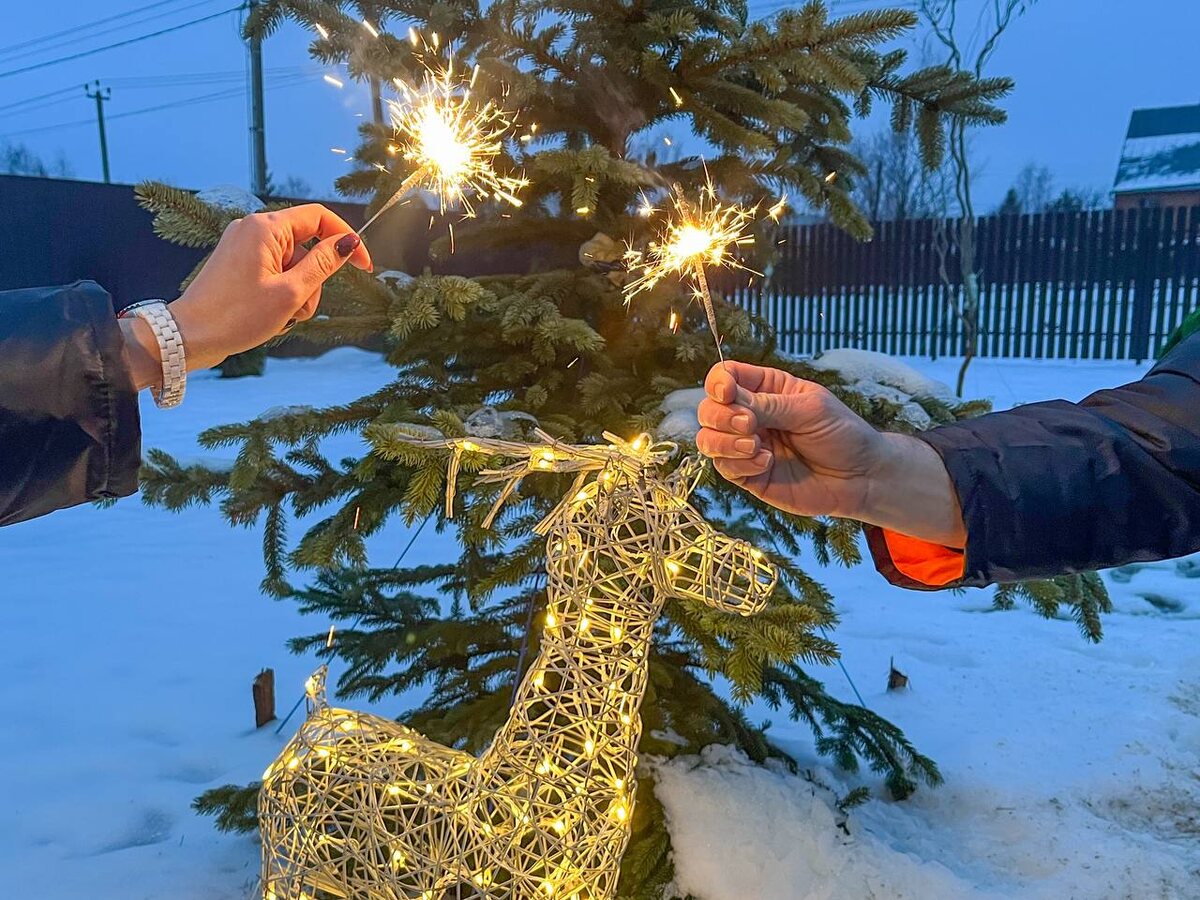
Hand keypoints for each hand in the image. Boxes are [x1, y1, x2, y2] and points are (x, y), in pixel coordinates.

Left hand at [121, 204, 372, 377]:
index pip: (320, 218)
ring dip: (298, 291)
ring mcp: (243, 245)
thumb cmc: (237, 316)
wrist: (189, 337)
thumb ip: (322, 264)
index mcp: (266, 227)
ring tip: (282, 315)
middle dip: (313, 279)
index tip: (363, 267)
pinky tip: (270, 313)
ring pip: (292, 263)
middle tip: (299, 307)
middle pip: (306, 245)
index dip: (346, 239)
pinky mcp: (237, 263)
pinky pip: (274, 271)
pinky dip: (281, 292)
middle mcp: (253, 228)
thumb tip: (347, 242)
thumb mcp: (290, 292)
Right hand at [696, 361, 886, 518]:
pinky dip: (740, 464)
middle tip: (750, 425)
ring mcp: (746, 447)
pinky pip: (725, 468)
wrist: (861, 477)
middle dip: (721, 416)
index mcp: (765, 389)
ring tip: (756, 447)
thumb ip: (769, 406)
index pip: (725, 376)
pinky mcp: (749, 476)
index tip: (727, 393)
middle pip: (709, 409)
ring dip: (724, 442)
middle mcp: (750, 416)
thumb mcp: (810, 409)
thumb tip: (731, 402)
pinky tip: (766, 462)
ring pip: (708, 440)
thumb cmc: (842, 434)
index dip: (717, 383)